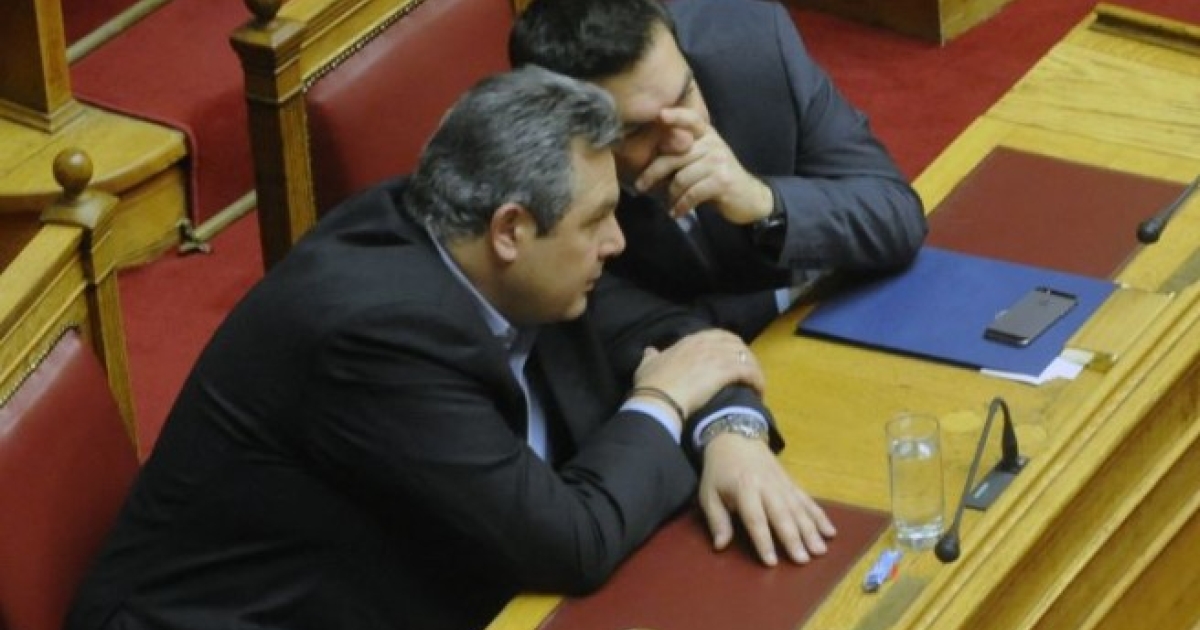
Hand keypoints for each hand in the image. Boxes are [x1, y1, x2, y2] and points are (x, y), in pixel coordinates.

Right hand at [632, 330, 763, 421]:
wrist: (659, 399)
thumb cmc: (652, 385)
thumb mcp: (646, 366)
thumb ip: (651, 356)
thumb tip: (649, 350)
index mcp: (689, 341)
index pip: (716, 335)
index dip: (727, 345)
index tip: (731, 357)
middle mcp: (706, 344)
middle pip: (735, 343)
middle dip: (744, 355)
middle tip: (748, 371)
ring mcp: (717, 356)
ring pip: (745, 357)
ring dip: (754, 370)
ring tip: (756, 384)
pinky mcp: (726, 372)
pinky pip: (749, 372)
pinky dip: (757, 380)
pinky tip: (759, 391)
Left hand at [634, 107, 773, 223]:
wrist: (750, 197)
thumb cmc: (718, 179)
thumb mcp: (702, 160)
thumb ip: (682, 155)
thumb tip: (649, 162)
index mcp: (707, 135)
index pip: (691, 120)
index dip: (676, 116)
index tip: (660, 115)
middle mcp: (713, 144)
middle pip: (674, 156)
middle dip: (653, 173)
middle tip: (640, 186)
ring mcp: (719, 161)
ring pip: (681, 178)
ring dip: (671, 195)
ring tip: (670, 203)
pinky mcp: (722, 180)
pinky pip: (692, 194)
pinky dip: (681, 206)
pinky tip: (677, 212)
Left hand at [698, 435, 836, 565]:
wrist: (735, 438)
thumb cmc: (719, 471)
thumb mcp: (708, 493)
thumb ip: (716, 520)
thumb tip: (720, 546)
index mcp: (744, 488)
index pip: (755, 518)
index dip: (763, 541)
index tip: (771, 561)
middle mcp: (767, 486)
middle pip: (782, 515)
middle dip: (793, 538)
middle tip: (803, 560)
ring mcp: (782, 484)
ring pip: (799, 509)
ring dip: (811, 530)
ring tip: (820, 551)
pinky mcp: (792, 483)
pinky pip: (808, 501)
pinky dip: (820, 516)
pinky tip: (830, 531)